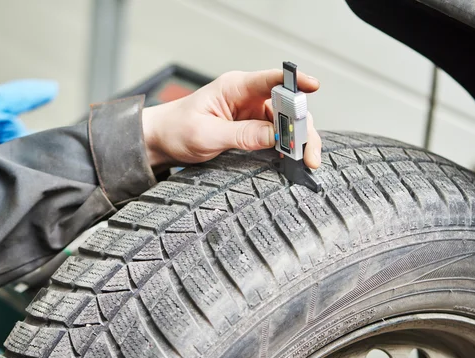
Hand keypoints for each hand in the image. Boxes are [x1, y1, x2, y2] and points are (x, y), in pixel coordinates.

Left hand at [142, 69, 320, 169]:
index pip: (271, 79)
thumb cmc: (176, 130)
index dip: (295, 81)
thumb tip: (275, 137)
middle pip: (287, 106)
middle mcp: (247, 97)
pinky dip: (287, 147)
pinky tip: (293, 160)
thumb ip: (242, 135)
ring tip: (305, 161)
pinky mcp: (251, 128)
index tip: (313, 87)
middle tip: (309, 153)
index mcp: (235, 87)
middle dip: (302, 127)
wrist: (161, 141)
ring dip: (298, 140)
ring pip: (286, 122)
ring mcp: (250, 113)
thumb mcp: (207, 135)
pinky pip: (276, 135)